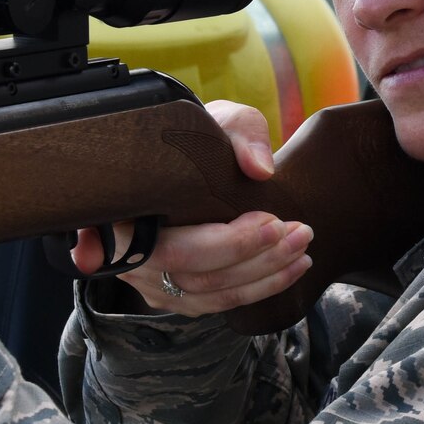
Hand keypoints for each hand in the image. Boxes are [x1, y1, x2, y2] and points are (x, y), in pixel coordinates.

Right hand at [71, 101, 312, 314]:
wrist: (185, 161)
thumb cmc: (194, 139)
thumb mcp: (218, 120)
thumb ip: (240, 133)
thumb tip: (260, 168)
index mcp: (121, 206)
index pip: (167, 241)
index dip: (222, 243)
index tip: (271, 222)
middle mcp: (124, 251)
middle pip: (189, 270)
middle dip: (252, 254)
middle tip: (296, 231)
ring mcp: (145, 279)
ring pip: (206, 293)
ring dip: (263, 275)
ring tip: (302, 247)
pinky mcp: (169, 294)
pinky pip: (214, 303)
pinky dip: (258, 289)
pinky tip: (290, 268)